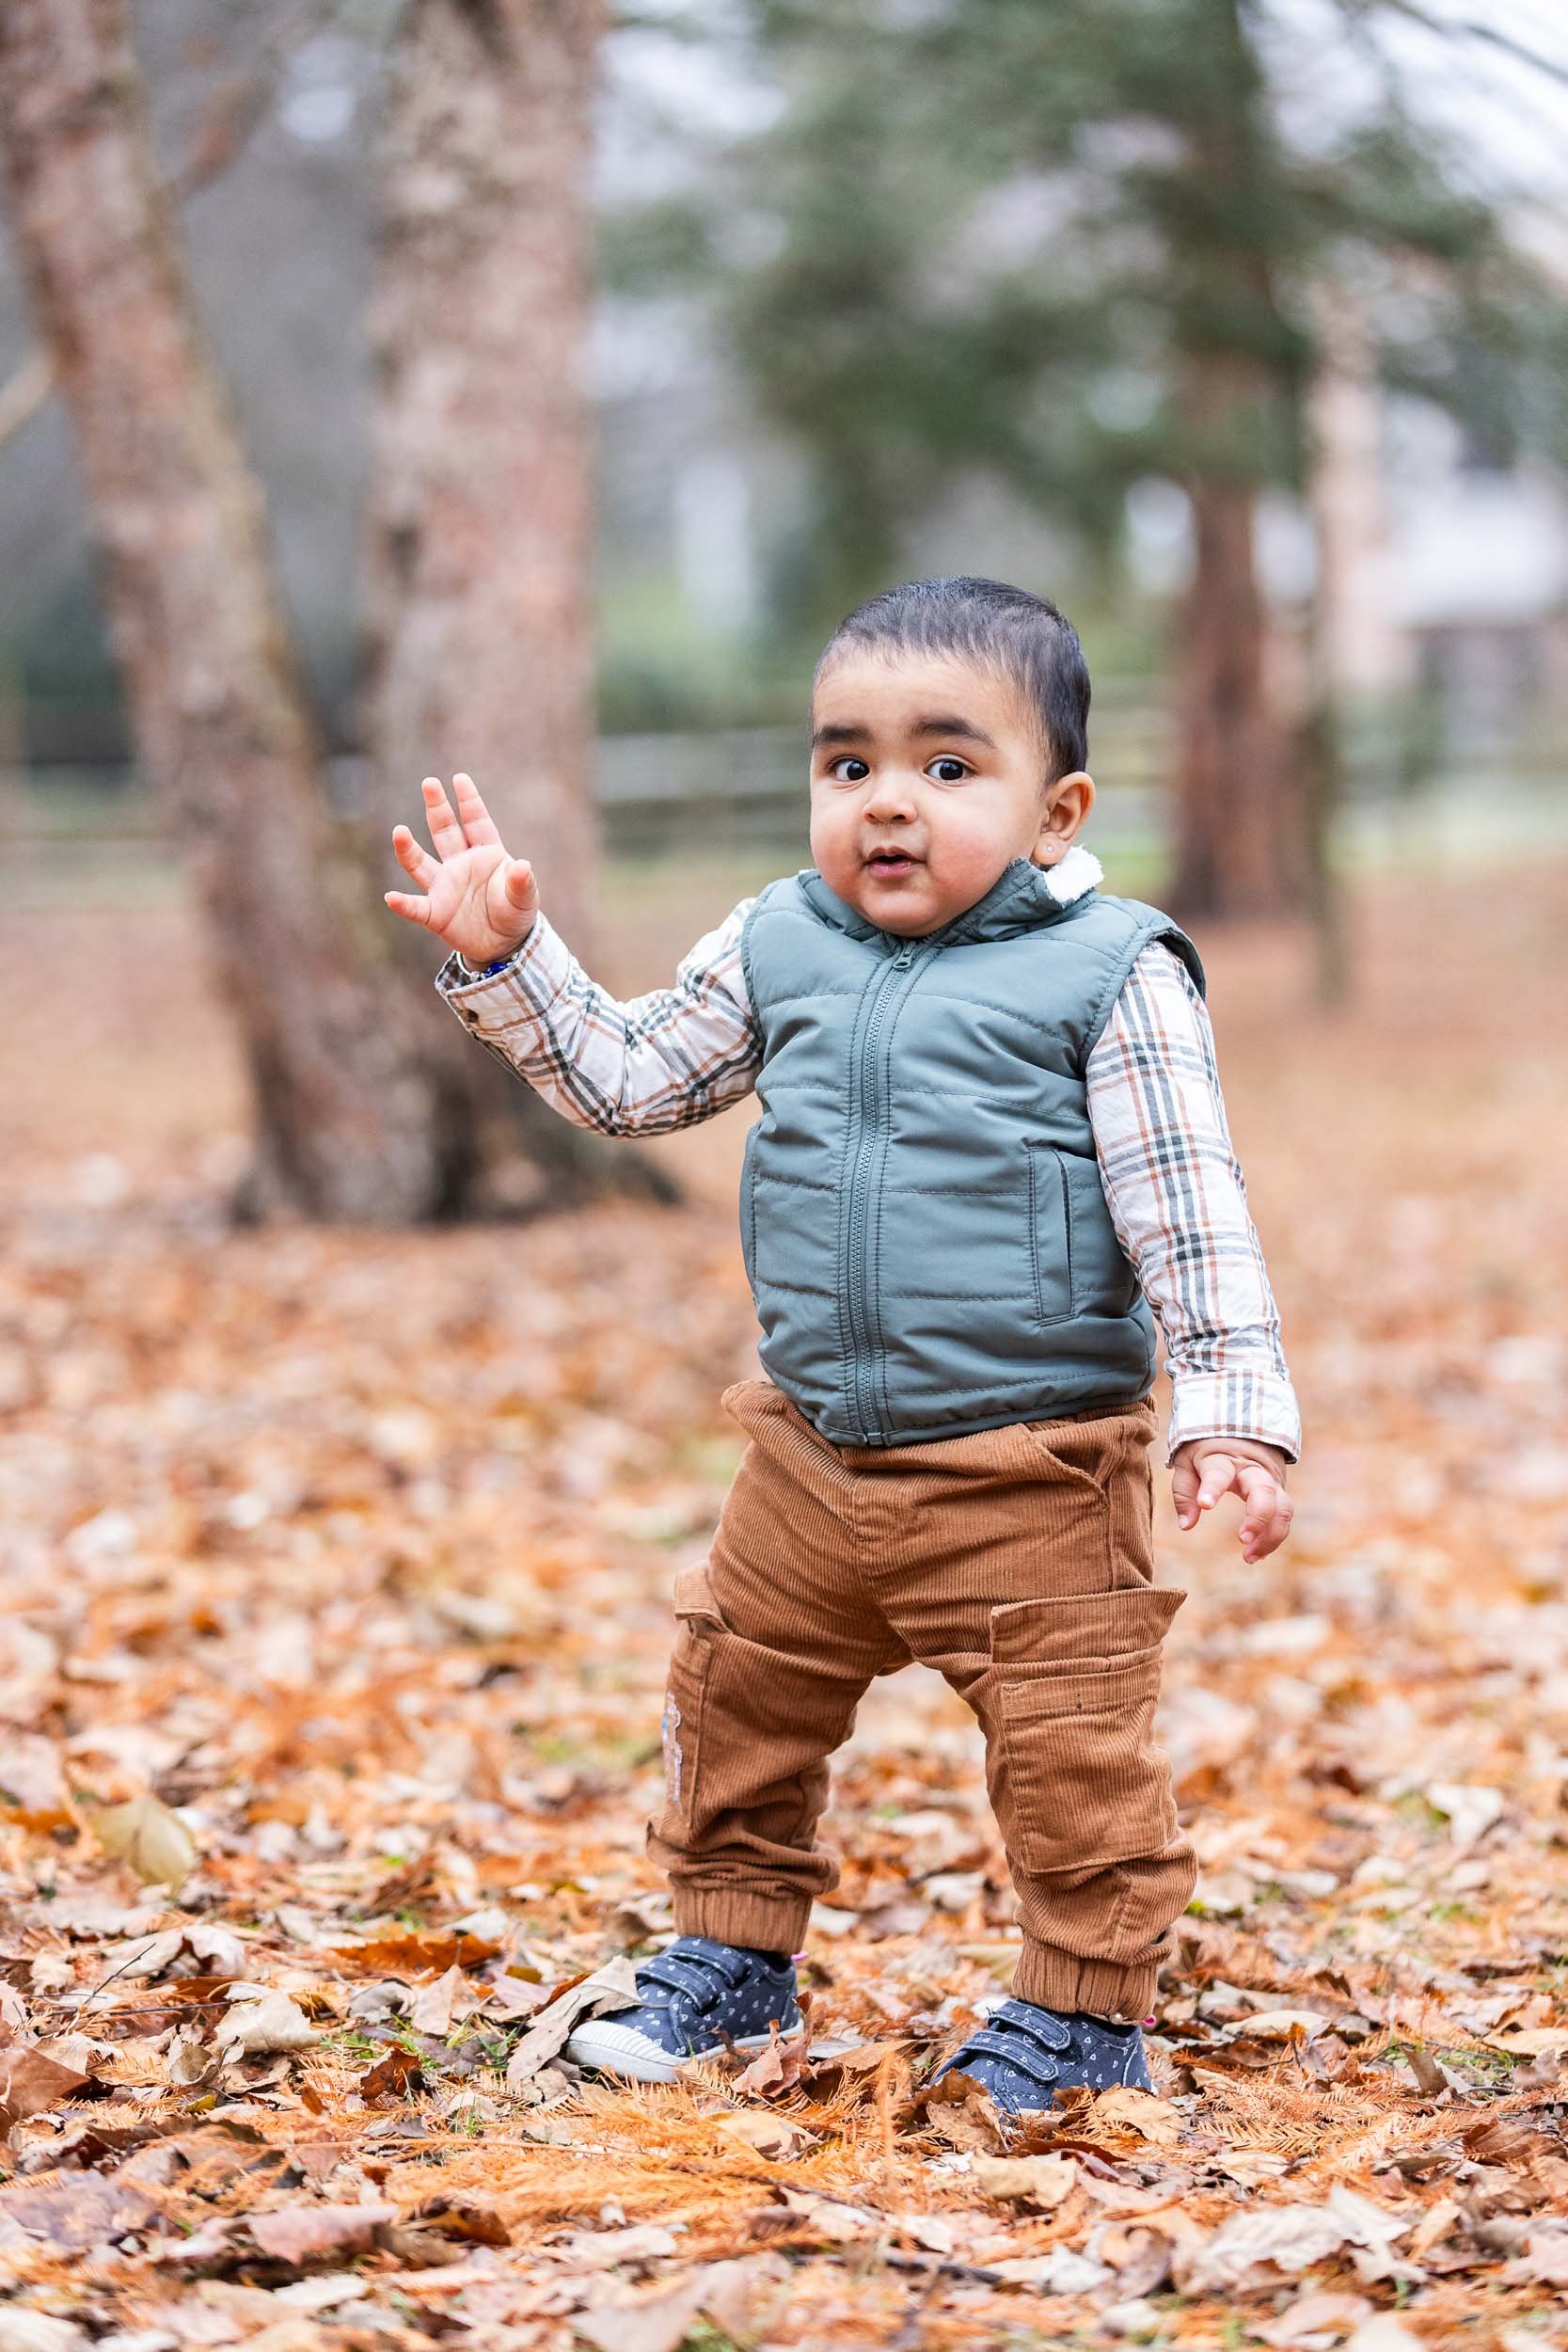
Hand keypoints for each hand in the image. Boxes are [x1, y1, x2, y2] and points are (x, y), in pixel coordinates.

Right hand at [384, 774, 539, 965]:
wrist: (504, 944)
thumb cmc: (514, 911)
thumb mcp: (524, 897)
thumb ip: (522, 883)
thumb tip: (523, 866)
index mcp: (485, 853)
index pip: (476, 822)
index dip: (468, 801)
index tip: (459, 779)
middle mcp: (460, 864)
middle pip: (444, 831)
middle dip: (437, 808)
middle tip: (429, 783)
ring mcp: (444, 887)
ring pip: (421, 864)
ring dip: (409, 850)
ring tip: (399, 832)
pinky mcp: (436, 913)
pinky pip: (416, 907)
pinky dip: (403, 904)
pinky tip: (391, 898)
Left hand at [1171, 1438, 1292, 1563]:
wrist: (1241, 1429)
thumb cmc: (1207, 1450)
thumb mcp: (1187, 1462)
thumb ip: (1184, 1492)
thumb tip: (1186, 1526)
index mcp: (1223, 1458)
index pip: (1219, 1471)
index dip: (1213, 1487)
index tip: (1206, 1505)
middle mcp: (1252, 1469)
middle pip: (1264, 1490)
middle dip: (1258, 1516)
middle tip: (1243, 1539)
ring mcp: (1271, 1481)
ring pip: (1282, 1508)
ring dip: (1270, 1535)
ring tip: (1249, 1557)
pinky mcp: (1280, 1493)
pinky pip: (1284, 1517)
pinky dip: (1274, 1538)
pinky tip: (1258, 1554)